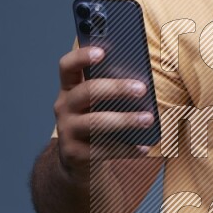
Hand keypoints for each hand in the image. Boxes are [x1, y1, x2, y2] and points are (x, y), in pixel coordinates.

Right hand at [54, 45, 154, 181]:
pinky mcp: (74, 153)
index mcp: (70, 88)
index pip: (67, 66)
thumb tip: (143, 82)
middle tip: (142, 88)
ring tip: (148, 119)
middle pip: (87, 91)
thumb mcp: (99, 104)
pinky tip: (144, 147)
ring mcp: (67, 130)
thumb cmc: (97, 123)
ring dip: (125, 120)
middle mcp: (64, 106)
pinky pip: (103, 149)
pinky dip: (127, 148)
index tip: (102, 52)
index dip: (81, 56)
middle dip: (116, 88)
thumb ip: (113, 91)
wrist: (78, 161)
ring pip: (96, 122)